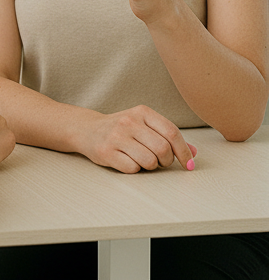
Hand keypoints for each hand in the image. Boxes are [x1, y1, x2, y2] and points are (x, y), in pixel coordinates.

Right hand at [76, 105, 195, 172]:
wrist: (86, 129)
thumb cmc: (121, 129)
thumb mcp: (145, 125)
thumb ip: (168, 137)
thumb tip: (194, 152)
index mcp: (142, 112)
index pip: (172, 132)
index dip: (184, 151)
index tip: (188, 164)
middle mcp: (128, 122)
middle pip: (163, 149)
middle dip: (166, 161)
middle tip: (160, 161)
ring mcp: (116, 136)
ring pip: (149, 161)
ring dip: (151, 166)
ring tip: (142, 160)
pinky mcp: (106, 152)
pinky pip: (133, 168)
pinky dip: (135, 169)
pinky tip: (128, 161)